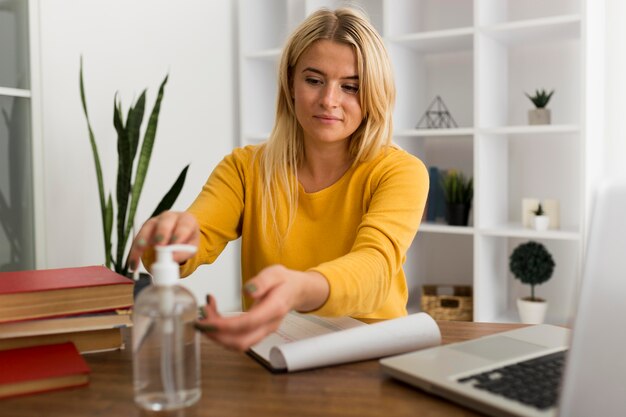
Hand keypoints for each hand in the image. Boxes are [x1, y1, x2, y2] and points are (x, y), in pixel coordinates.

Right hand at [127, 211, 199, 269]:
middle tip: (159, 246)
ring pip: (147, 228)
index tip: (175, 243)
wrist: (180, 236)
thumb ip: (183, 252)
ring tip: (140, 253)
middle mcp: (170, 217)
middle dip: (161, 233)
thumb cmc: (187, 240)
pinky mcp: (145, 228)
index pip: (184, 225)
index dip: (179, 234)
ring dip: (143, 242)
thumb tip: (171, 258)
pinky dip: (135, 251)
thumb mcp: (191, 247)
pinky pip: (138, 238)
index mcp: (186, 220)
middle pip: (165, 221)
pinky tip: (134, 262)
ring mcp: (156, 221)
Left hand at [195, 265, 328, 350]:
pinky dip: (221, 331)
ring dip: (217, 334)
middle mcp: (269, 325)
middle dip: (216, 335)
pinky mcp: (255, 332)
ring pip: (237, 343)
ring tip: (205, 314)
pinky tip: (213, 315)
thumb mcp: (275, 273)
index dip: (225, 325)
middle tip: (199, 321)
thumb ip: (262, 281)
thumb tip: (248, 290)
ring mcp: (263, 331)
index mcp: (275, 309)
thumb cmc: (285, 281)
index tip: (207, 321)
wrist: (296, 291)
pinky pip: (237, 338)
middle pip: (241, 341)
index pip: (248, 323)